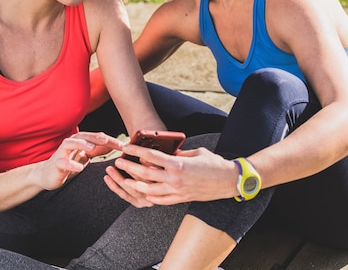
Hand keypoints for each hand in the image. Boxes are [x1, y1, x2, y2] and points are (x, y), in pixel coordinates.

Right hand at [35, 132, 123, 190]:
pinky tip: (79, 168)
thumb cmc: (69, 164)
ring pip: (71, 143)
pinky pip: (63, 162)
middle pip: (86, 137)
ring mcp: (63, 152)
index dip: (111, 141)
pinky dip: (71, 164)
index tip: (124, 146)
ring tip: (92, 148)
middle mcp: (71, 143)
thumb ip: (99, 150)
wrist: (47, 175)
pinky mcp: (56, 164)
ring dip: (82, 144)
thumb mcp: (86, 156)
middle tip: (110, 141)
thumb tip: (117, 145)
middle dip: (98, 138)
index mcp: (81, 141)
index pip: (97, 138)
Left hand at [107, 144, 238, 204]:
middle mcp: (175, 179)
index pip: (151, 156)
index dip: (136, 150)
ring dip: (135, 185)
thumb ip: (179, 153)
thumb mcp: (196, 153)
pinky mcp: (181, 199)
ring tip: (125, 180)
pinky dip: (150, 196)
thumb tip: (166, 153)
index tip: (126, 147)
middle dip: (129, 167)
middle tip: (119, 162)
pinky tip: (143, 193)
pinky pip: (161, 200)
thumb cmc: (214, 164)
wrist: (228, 181)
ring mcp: (177, 191)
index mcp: (178, 164)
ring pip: (149, 190)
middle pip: (145, 174)